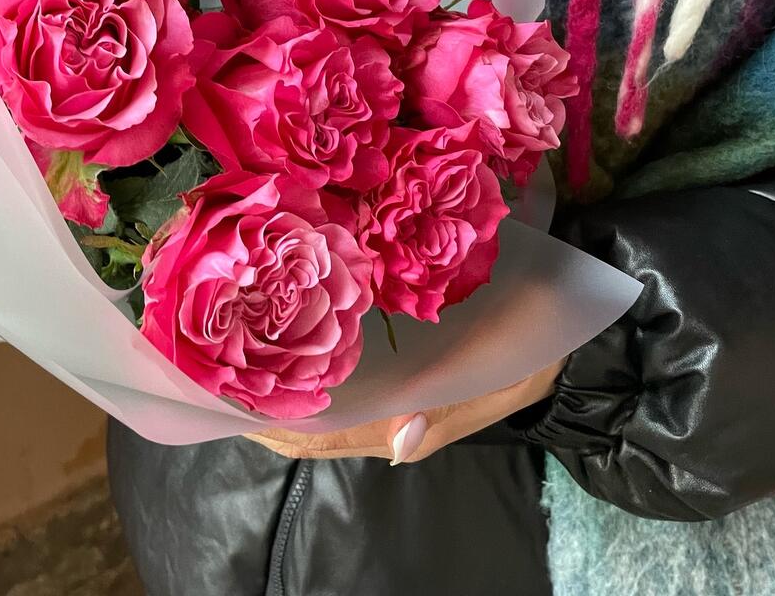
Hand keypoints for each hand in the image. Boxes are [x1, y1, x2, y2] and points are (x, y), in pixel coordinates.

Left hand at [245, 359, 563, 463]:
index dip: (279, 427)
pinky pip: (345, 378)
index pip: (327, 435)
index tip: (231, 409)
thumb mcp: (495, 380)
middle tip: (215, 381)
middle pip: (315, 422)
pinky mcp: (396, 370)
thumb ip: (446, 411)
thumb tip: (398, 444)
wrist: (559, 330)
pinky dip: (310, 368)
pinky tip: (284, 348)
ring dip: (283, 390)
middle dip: (265, 407)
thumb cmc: (525, 354)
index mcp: (406, 420)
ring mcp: (390, 392)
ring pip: (325, 401)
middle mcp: (388, 411)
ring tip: (234, 366)